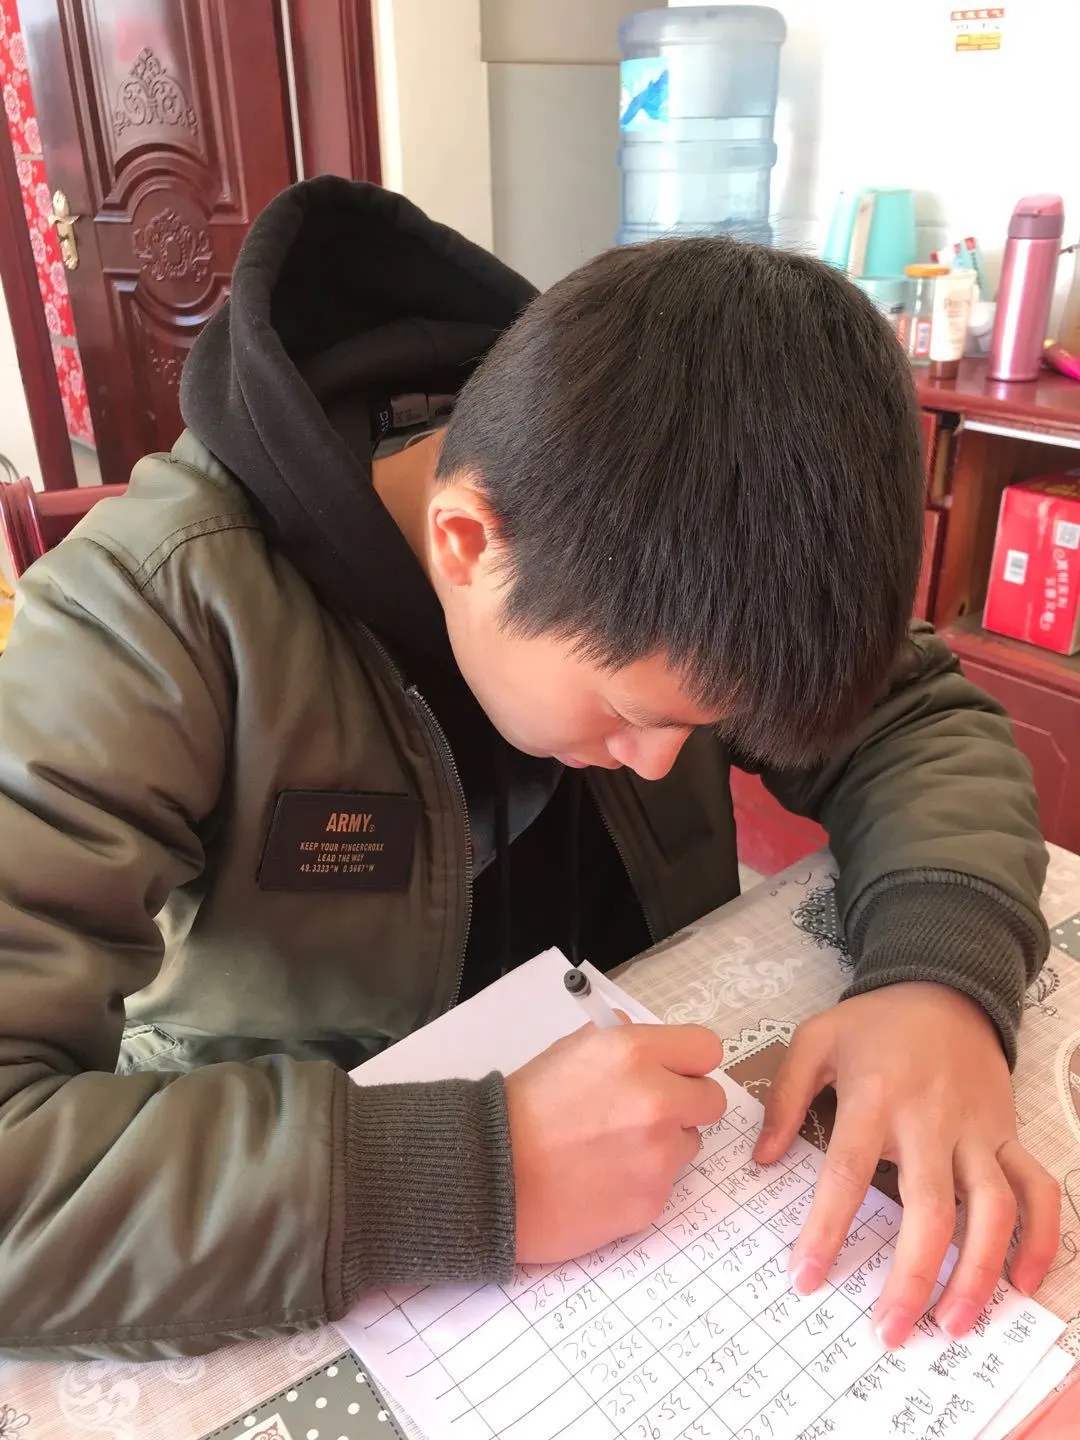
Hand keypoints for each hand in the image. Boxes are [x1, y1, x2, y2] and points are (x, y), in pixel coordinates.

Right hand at [507, 1020, 726, 1263]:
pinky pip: (665, 1185)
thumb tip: (654, 1047)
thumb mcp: (570, 1049)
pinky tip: (601, 1179)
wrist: (490, 1175)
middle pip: (712, 1100)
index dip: (689, 1063)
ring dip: (662, 1146)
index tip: (674, 1074)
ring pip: (689, 1145)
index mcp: (636, 1053)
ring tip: (609, 1150)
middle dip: (685, 1105)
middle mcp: (657, 1101)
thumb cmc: (525, 1108)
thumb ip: (622, 1041)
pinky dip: (640, 1183)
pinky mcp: (652, 1201)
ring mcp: (658, 1156)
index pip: (706, 1049)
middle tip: (646, 1115)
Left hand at [754, 983, 1060, 1347]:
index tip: (806, 1278)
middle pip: (930, 1209)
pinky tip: (1024, 1282)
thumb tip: (760, 1160)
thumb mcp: (815, 1040)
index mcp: (876, 1096)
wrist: (945, 987)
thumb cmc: (875, 1022)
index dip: (826, 1229)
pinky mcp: (1009, 1135)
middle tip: (890, 1331)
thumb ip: (784, 1098)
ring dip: (979, 1273)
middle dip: (912, 1277)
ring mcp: (978, 1130)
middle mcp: (932, 1118)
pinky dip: (1040, 1238)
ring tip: (955, 1324)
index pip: (848, 1172)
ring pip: (992, 1210)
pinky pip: (1037, 1190)